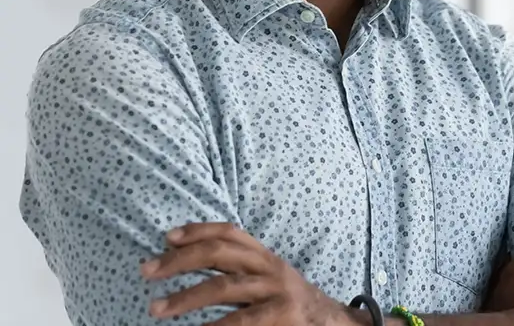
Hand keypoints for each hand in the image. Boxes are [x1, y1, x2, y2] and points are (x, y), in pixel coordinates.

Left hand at [140, 223, 351, 325]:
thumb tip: (188, 263)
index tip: (167, 237)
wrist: (333, 324)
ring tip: (155, 308)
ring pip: (225, 286)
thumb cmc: (291, 304)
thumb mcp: (269, 280)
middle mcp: (270, 268)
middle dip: (180, 260)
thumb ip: (239, 271)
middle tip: (147, 271)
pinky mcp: (282, 315)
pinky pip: (242, 320)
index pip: (230, 233)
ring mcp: (277, 291)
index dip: (199, 230)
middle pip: (220, 253)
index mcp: (265, 257)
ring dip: (186, 297)